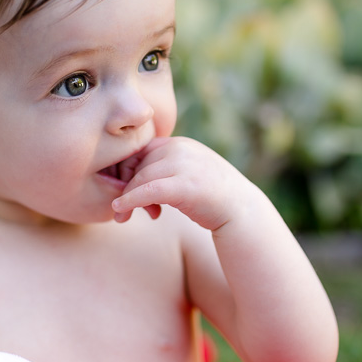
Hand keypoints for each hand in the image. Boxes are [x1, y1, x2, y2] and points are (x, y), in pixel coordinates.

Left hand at [111, 137, 246, 230]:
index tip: (124, 192)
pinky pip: (147, 191)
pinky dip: (129, 201)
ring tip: (123, 217)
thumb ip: (163, 169)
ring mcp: (184, 165)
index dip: (127, 173)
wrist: (241, 211)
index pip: (140, 151)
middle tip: (124, 211)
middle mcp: (181, 149)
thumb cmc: (210, 197)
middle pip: (137, 165)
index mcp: (179, 143)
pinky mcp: (185, 186)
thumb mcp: (186, 173)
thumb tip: (130, 178)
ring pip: (140, 178)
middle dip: (126, 188)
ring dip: (126, 199)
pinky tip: (120, 210)